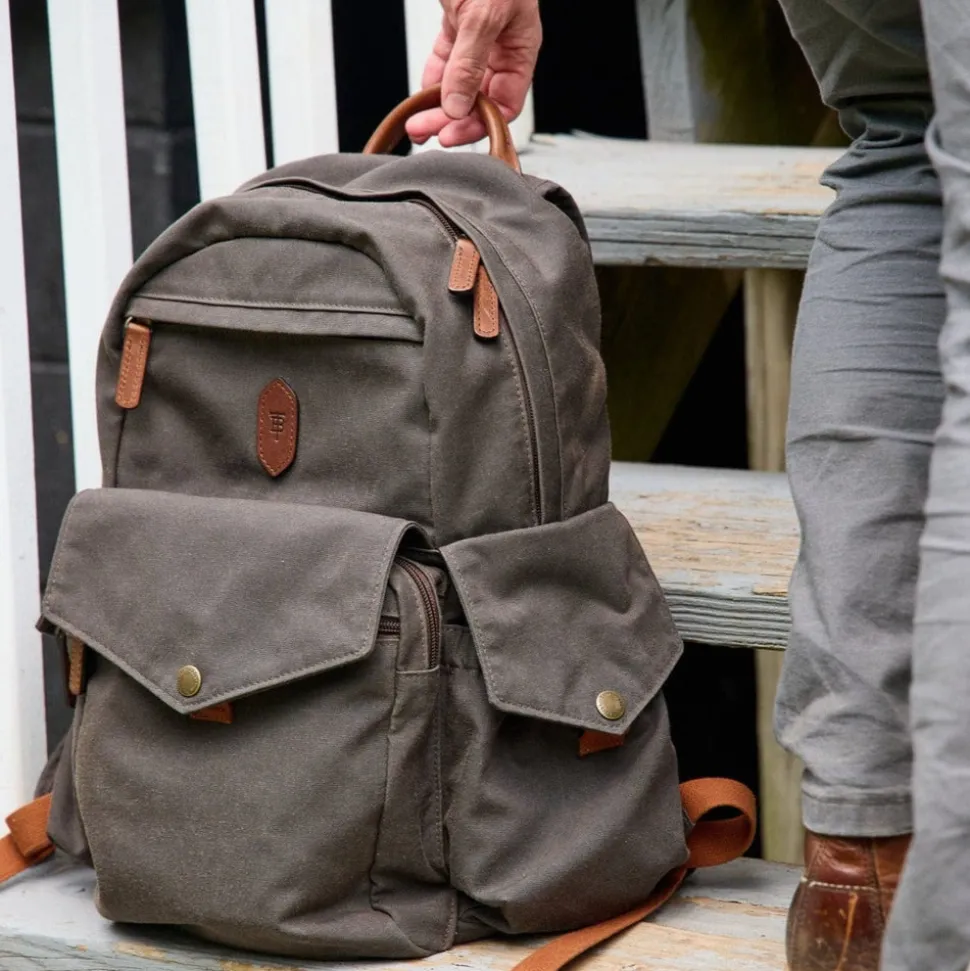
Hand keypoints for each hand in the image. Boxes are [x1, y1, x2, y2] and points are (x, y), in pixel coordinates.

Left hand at [405, 0, 540, 147]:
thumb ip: (470, 62)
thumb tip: (458, 106)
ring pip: (458, 85)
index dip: (479, 125)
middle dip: (450, 120)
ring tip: (416, 122)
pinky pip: (444, 62)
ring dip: (437, 106)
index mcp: (520, 49)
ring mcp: (477, 38)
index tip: (451, 135)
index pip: (504, 105)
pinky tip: (420, 97)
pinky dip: (431, 80)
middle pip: (478, 101)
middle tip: (424, 130)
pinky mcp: (456, 24)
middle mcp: (501, 48)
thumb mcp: (484, 15)